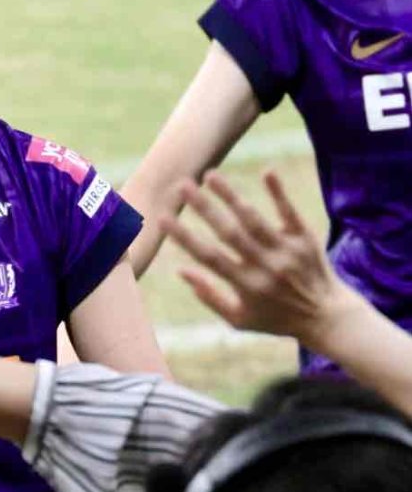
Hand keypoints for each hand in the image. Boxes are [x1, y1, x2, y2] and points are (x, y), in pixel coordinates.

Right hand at [159, 170, 355, 348]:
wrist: (328, 317)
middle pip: (228, 232)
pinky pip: (289, 213)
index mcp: (246, 285)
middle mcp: (265, 266)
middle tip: (183, 185)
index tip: (163, 218)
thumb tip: (180, 270)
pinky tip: (267, 172)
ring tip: (210, 174)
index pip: (208, 257)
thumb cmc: (276, 319)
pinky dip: (278, 193)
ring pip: (254, 218)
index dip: (184, 237)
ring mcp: (287, 251)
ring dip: (230, 195)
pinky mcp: (305, 239)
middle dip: (203, 207)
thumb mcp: (239, 319)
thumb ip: (209, 296)